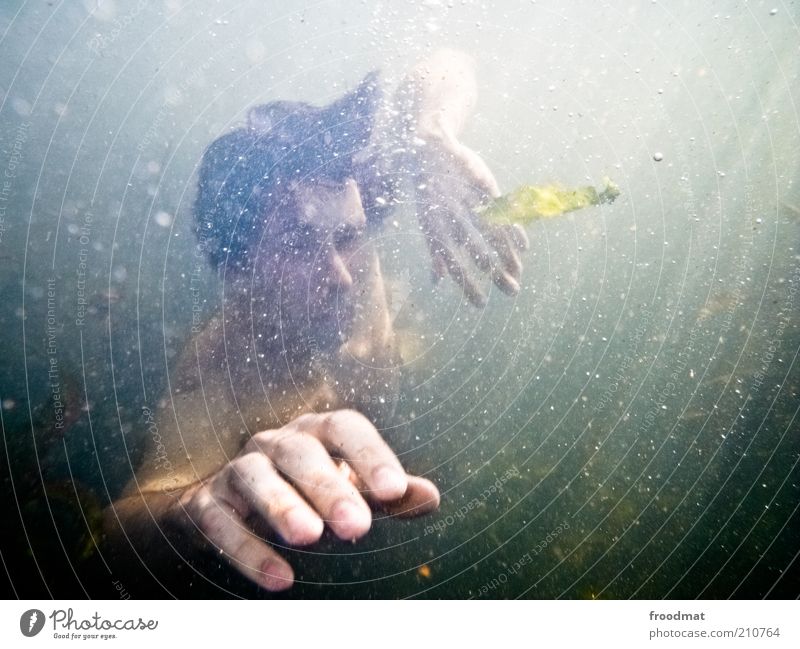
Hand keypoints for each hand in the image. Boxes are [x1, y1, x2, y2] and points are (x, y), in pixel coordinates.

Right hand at [177, 410, 438, 590]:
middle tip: (357, 526)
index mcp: (316, 433)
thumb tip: (431, 497)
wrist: (228, 507)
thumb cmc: (306, 494)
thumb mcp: (350, 491)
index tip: (397, 490)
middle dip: (329, 487)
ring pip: (255, 477)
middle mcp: (276, 443)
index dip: (370, 455)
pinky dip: (246, 548)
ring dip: (282, 506)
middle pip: (300, 452)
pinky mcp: (206, 504)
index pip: (345, 428)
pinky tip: (278, 578)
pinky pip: (220, 520)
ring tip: (310, 539)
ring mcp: (237, 470)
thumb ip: (386, 495)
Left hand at [413, 129, 529, 306]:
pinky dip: (513, 228)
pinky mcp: (483, 185)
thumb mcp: (428, 222)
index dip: (466, 285)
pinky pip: (502, 211)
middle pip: (477, 252)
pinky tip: (524, 247)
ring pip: (492, 233)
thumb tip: (436, 281)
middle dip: (495, 274)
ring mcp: (469, 200)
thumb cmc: (430, 193)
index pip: (453, 264)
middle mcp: (451, 217)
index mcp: (435, 229)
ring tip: (519, 273)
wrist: (432, 148)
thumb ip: (436, 252)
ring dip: (507, 255)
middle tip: (511, 293)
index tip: (481, 305)